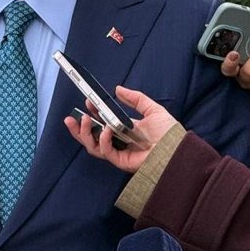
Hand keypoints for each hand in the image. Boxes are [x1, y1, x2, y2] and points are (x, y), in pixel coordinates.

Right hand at [63, 86, 177, 173]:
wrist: (177, 149)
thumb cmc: (169, 134)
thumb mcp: (152, 110)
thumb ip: (135, 99)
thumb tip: (118, 89)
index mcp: (124, 130)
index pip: (102, 123)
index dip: (92, 113)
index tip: (87, 102)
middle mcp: (119, 142)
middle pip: (91, 138)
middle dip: (78, 128)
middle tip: (71, 117)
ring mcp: (118, 152)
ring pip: (92, 146)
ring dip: (84, 133)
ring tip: (83, 120)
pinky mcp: (121, 161)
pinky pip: (105, 151)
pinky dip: (103, 139)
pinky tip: (106, 129)